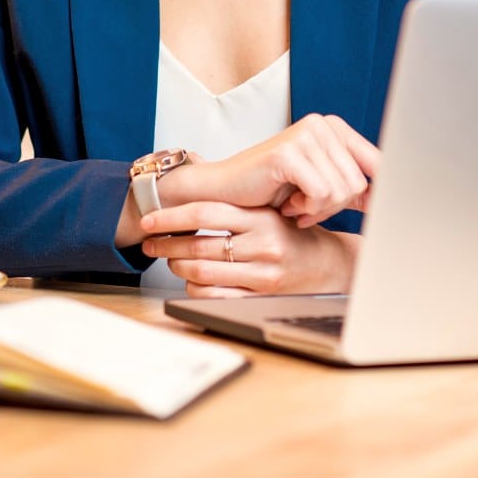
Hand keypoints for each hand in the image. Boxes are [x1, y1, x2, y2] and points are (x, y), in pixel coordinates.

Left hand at [140, 202, 359, 295]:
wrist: (328, 265)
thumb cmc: (292, 234)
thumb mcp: (268, 210)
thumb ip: (235, 203)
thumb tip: (189, 180)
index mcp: (261, 217)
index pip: (206, 212)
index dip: (172, 216)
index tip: (150, 219)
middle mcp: (263, 245)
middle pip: (199, 244)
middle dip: (165, 244)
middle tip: (148, 243)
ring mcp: (262, 274)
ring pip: (202, 271)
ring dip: (177, 265)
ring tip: (168, 258)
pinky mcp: (261, 297)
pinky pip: (214, 295)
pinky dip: (194, 287)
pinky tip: (189, 279)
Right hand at [159, 114, 380, 227]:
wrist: (226, 192)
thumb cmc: (272, 190)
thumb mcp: (322, 187)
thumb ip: (355, 189)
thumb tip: (390, 201)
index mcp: (335, 128)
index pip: (378, 166)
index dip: (374, 195)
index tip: (369, 213)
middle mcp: (323, 124)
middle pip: (359, 183)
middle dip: (335, 207)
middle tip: (308, 208)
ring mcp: (306, 134)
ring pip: (342, 191)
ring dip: (319, 210)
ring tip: (296, 204)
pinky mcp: (289, 151)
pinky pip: (321, 193)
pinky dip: (306, 208)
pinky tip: (288, 204)